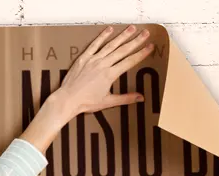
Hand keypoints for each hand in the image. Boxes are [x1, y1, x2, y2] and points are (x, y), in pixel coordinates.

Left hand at [19, 25, 152, 152]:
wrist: (68, 98)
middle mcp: (103, 64)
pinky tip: (110, 30)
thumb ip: (126, 98)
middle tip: (145, 33)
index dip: (141, 54)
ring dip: (122, 36)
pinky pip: (95, 44)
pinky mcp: (84, 57)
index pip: (130, 61)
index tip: (150, 47)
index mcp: (110, 75)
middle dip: (135, 41)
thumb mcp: (109, 101)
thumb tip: (141, 97)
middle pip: (123, 50)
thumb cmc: (87, 102)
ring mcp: (93, 59)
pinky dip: (102, 36)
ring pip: (111, 45)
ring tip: (132, 29)